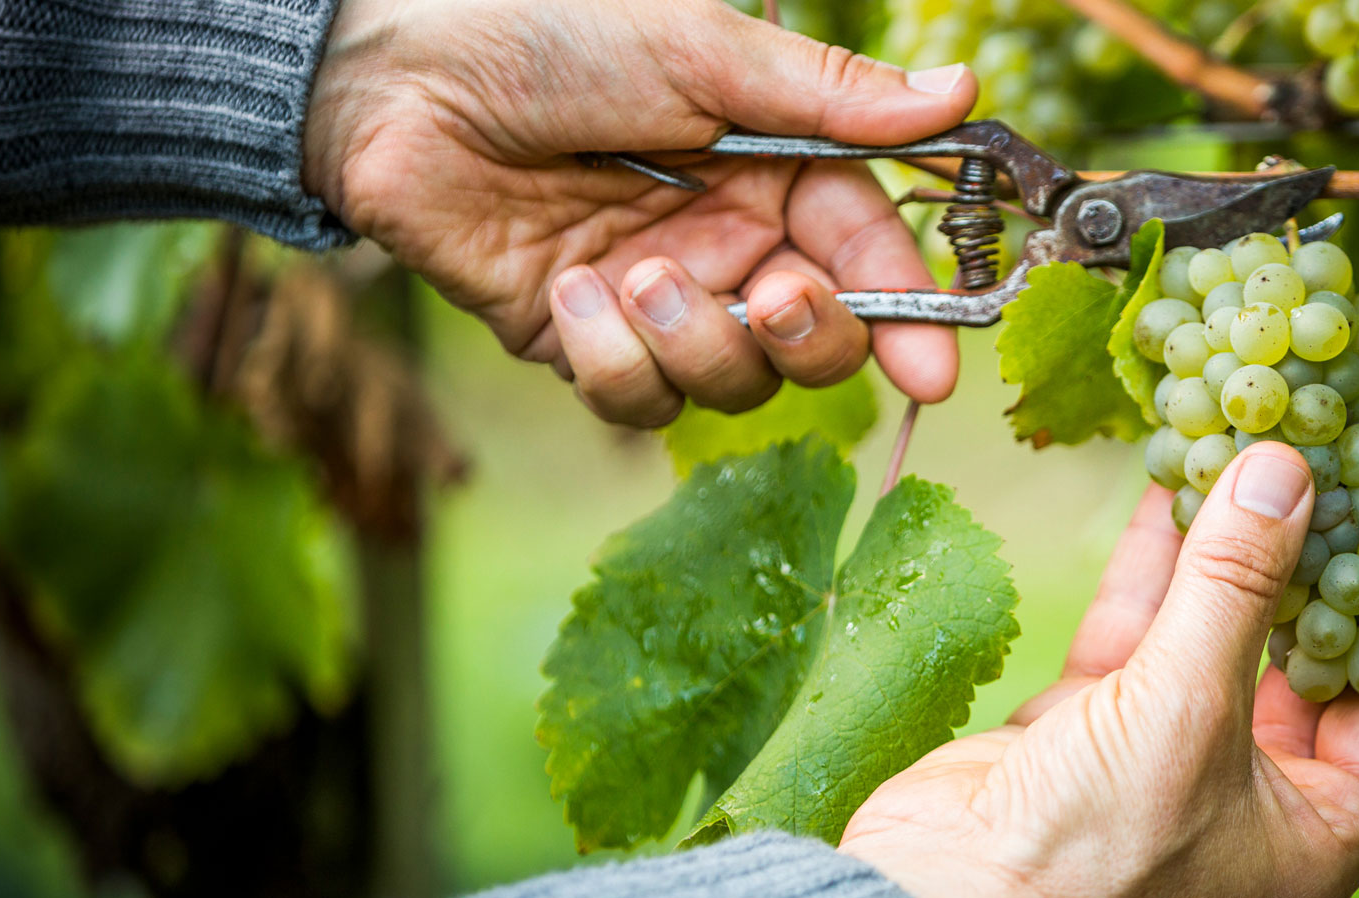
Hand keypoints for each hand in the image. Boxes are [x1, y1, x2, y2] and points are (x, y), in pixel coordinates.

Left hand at [302, 0, 976, 424]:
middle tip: (773, 296)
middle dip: (808, 340)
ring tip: (631, 272)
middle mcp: (728, 244)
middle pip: (816, 344)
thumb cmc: (552, 34)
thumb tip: (962, 90)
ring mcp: (659, 301)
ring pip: (730, 383)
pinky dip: (611, 359)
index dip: (908, 317)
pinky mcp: (584, 343)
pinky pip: (634, 399)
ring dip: (696, 342)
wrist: (396, 76)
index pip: (867, 258)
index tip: (934, 373)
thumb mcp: (704, 53)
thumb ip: (832, 96)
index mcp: (775, 172)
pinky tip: (568, 292)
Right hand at [839, 442, 1358, 897]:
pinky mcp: (1089, 729)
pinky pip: (1137, 632)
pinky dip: (1151, 564)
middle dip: (1316, 561)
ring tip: (1257, 452)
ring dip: (1228, 547)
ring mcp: (1165, 759)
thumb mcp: (1188, 707)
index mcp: (1314, 831)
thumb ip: (1238, 583)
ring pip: (1214, 632)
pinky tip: (1170, 485)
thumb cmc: (1091, 846)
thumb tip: (1287, 470)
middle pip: (1303, 657)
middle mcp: (1249, 798)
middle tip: (1343, 468)